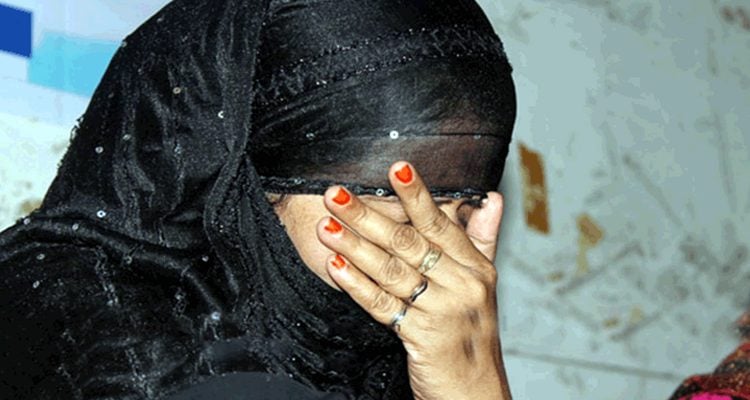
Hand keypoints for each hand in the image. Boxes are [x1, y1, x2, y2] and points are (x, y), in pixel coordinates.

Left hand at [316, 161, 510, 399]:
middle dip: (368, 215)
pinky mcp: (423, 337)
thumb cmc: (471, 335)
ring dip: (354, 245)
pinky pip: (383, 306)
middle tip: (336, 193)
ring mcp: (443, 312)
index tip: (396, 168)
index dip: (417, 195)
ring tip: (327, 225)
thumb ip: (482, 238)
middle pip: (408, 243)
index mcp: (476, 268)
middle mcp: (463, 286)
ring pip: (391, 271)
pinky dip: (357, 285)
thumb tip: (493, 197)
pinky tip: (336, 266)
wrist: (475, 392)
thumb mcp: (484, 285)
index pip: (441, 224)